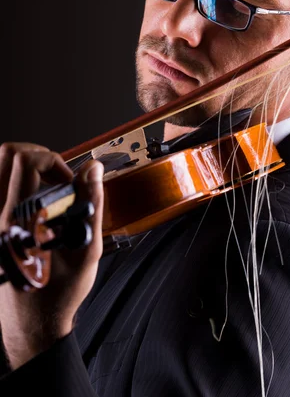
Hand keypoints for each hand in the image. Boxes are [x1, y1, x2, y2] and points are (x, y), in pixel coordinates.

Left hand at [0, 142, 103, 369]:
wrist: (34, 323)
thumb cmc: (58, 292)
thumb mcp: (85, 248)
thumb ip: (90, 202)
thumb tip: (93, 169)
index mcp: (19, 220)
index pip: (26, 162)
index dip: (55, 161)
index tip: (70, 181)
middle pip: (6, 155)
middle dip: (38, 155)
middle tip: (57, 175)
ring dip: (25, 167)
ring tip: (46, 185)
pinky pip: (0, 189)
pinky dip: (16, 183)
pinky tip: (34, 201)